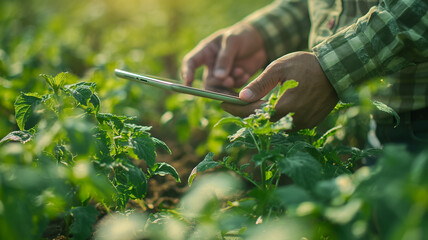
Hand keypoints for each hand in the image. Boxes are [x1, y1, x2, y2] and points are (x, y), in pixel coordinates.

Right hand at [181, 22, 266, 88]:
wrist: (260, 41)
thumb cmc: (242, 35)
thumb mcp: (233, 41)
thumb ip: (225, 58)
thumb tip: (218, 76)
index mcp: (206, 51)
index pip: (190, 62)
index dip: (186, 72)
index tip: (188, 82)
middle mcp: (211, 65)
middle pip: (207, 81)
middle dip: (217, 83)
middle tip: (229, 80)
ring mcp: (222, 74)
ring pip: (219, 88)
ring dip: (229, 84)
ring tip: (241, 73)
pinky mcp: (233, 80)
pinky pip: (232, 89)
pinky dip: (238, 84)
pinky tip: (246, 75)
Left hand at [221, 52, 338, 129]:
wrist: (336, 70)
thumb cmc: (307, 65)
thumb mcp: (280, 68)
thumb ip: (260, 84)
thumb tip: (241, 96)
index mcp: (284, 107)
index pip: (252, 113)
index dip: (235, 109)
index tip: (222, 103)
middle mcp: (292, 121)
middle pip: (261, 121)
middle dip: (244, 113)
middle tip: (231, 103)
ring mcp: (302, 124)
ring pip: (273, 124)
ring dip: (259, 115)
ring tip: (245, 105)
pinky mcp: (309, 123)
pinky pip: (286, 123)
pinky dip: (274, 116)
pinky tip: (266, 107)